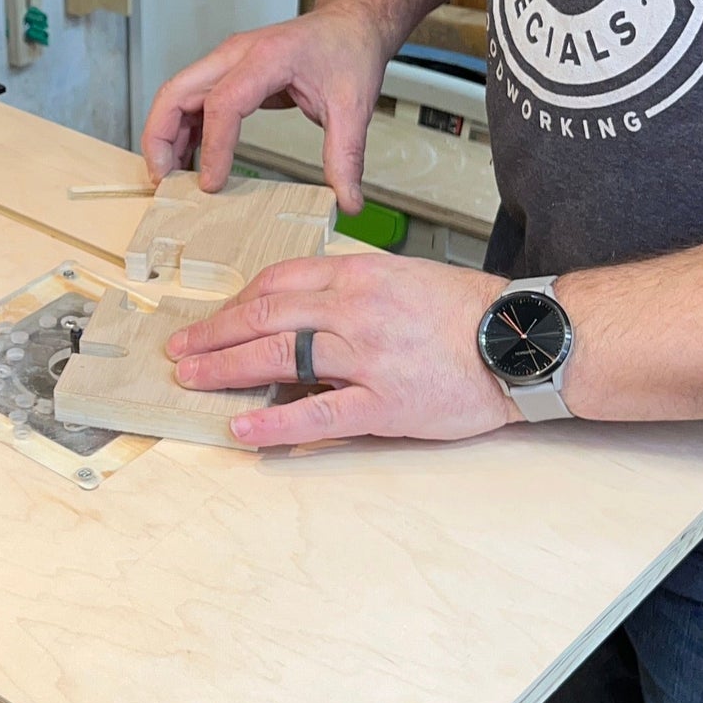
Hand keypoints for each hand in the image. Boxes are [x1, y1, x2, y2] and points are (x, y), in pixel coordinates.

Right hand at [139, 0, 390, 214]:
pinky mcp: (226, 74)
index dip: (213, 147)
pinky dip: (182, 132)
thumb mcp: (353, 106)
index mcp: (267, 57)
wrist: (349, 23)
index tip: (212, 183)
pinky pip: (191, 102)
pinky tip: (187, 161)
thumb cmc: (348, 50)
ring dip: (164, 136)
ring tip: (170, 178)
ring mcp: (226, 62)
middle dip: (159, 137)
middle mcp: (236, 55)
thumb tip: (347, 201)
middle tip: (163, 180)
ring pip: (175, 96)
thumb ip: (346, 156)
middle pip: (175, 92)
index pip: (223, 103)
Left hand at [166, 253, 517, 447]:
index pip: (278, 281)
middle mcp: (355, 309)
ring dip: (226, 369)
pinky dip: (274, 423)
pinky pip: (317, 414)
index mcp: (359, 274)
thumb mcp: (403, 277)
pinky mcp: (384, 403)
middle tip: (181, 350)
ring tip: (193, 380)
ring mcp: (368, 357)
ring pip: (279, 357)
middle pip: (265, 315)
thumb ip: (352, 287)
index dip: (236, 302)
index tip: (213, 318)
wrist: (521, 340)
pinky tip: (243, 429)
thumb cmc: (468, 310)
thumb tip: (303, 305)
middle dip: (214, 334)